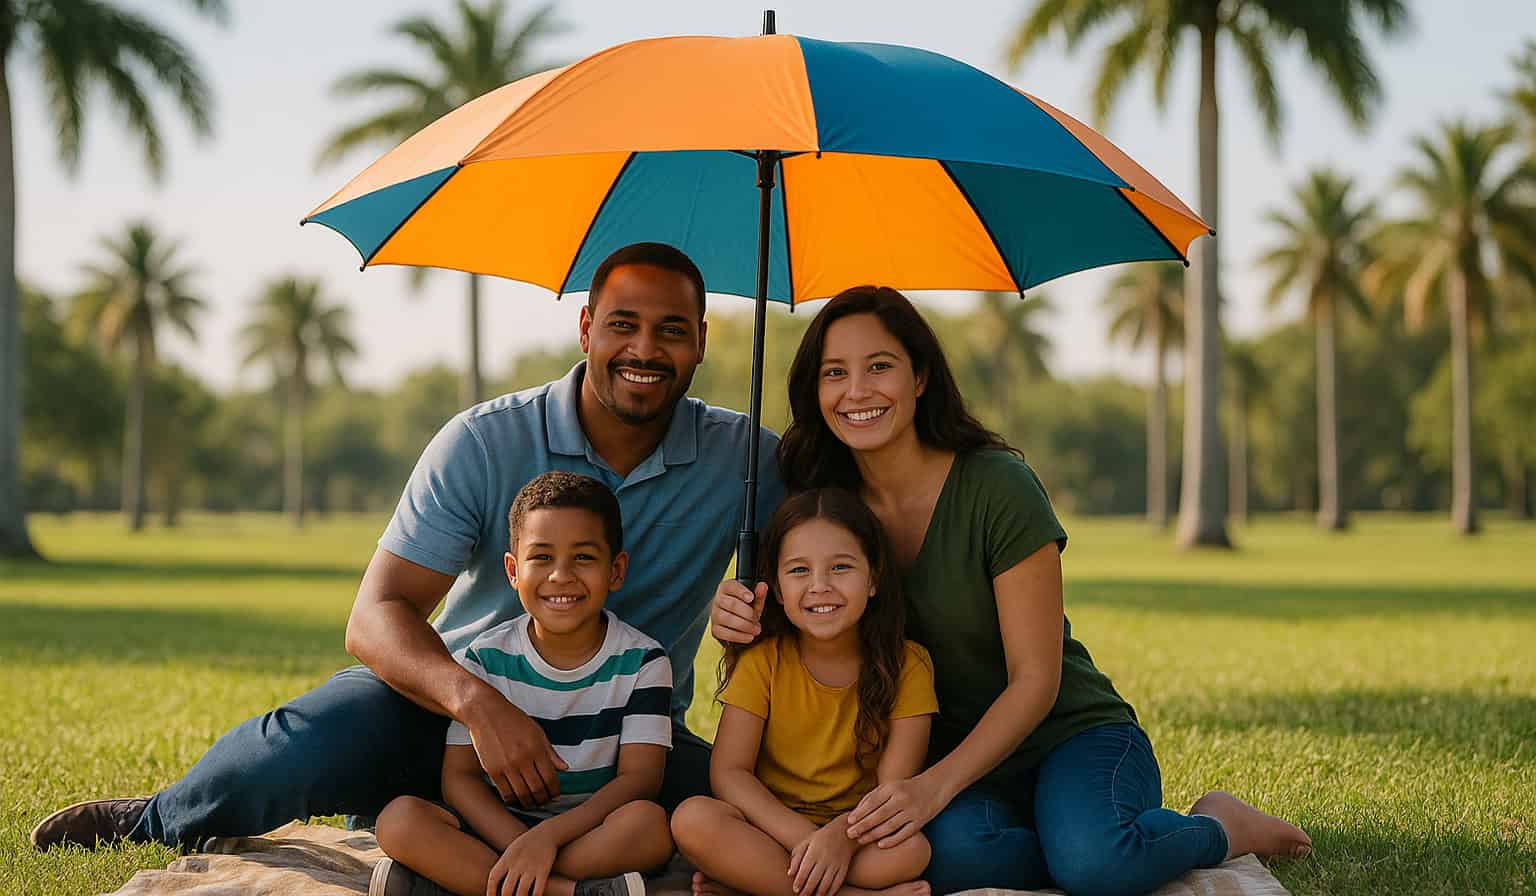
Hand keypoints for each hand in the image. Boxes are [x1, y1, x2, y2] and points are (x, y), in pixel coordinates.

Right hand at [463, 691, 567, 808]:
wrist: (486, 712)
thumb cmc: (514, 720)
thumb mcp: (537, 732)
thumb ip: (551, 752)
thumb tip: (565, 768)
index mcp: (536, 748)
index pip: (550, 778)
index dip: (555, 791)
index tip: (555, 794)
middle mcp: (522, 759)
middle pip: (537, 789)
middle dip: (544, 800)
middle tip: (545, 802)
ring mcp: (506, 766)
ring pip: (522, 795)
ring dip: (529, 803)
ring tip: (532, 803)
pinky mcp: (492, 770)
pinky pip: (505, 793)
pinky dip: (513, 800)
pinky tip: (516, 798)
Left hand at [487, 824, 559, 895]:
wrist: (546, 833)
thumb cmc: (526, 843)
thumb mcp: (511, 850)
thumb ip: (503, 865)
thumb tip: (496, 883)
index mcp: (507, 859)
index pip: (493, 878)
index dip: (490, 891)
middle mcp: (517, 864)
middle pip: (506, 890)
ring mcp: (531, 868)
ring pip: (522, 893)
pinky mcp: (544, 870)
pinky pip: (538, 890)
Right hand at [711, 579, 767, 644]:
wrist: (734, 619)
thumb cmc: (743, 607)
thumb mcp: (753, 600)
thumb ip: (758, 594)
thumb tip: (763, 586)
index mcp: (726, 588)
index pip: (731, 586)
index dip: (741, 591)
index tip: (751, 598)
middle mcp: (718, 600)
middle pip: (731, 604)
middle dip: (747, 613)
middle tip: (756, 618)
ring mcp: (714, 614)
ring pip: (727, 619)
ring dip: (745, 626)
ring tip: (756, 629)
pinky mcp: (715, 629)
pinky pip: (724, 633)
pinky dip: (739, 636)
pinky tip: (749, 636)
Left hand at [788, 821, 856, 895]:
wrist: (842, 832)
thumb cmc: (820, 838)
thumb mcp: (806, 842)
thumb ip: (796, 857)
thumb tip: (790, 874)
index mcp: (813, 852)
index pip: (804, 872)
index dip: (799, 883)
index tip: (795, 890)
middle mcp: (824, 859)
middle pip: (814, 880)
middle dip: (806, 891)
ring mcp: (835, 864)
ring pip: (826, 884)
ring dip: (818, 894)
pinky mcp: (843, 868)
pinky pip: (837, 883)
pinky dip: (831, 892)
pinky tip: (825, 895)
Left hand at [847, 775, 945, 847]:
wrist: (936, 786)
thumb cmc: (907, 787)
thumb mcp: (891, 786)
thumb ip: (874, 796)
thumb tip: (857, 811)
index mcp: (893, 788)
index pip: (873, 801)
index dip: (860, 812)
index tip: (849, 821)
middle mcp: (902, 799)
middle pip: (879, 815)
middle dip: (863, 825)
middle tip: (850, 834)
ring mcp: (912, 811)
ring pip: (890, 826)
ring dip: (873, 834)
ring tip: (861, 840)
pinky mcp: (920, 822)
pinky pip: (904, 834)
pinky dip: (892, 840)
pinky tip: (880, 845)